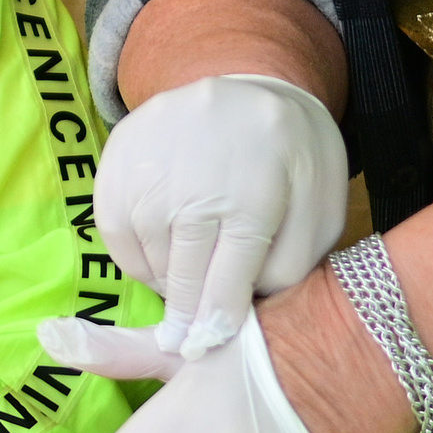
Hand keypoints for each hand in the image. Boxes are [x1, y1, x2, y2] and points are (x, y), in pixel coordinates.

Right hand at [96, 74, 348, 357]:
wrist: (254, 83)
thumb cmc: (294, 161)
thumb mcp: (318, 212)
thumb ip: (287, 267)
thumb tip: (235, 314)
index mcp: (254, 193)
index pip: (227, 281)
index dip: (214, 324)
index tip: (204, 350)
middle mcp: (195, 177)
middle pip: (182, 273)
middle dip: (186, 315)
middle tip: (185, 342)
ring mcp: (150, 163)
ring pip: (146, 255)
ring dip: (163, 283)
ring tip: (184, 287)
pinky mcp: (118, 154)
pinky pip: (114, 230)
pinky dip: (136, 254)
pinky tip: (162, 255)